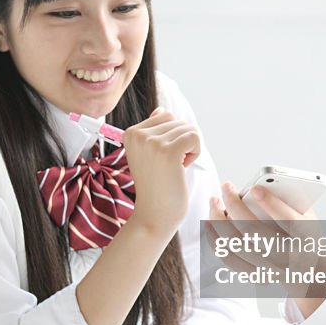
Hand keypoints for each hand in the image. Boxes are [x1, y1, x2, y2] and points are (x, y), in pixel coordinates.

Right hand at [123, 108, 200, 232]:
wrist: (154, 213)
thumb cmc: (155, 185)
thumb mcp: (147, 154)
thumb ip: (153, 132)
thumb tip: (161, 110)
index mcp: (130, 133)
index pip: (165, 116)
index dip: (171, 137)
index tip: (162, 158)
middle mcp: (138, 135)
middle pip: (178, 121)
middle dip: (181, 143)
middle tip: (169, 166)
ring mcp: (152, 142)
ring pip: (189, 129)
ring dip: (188, 149)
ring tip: (174, 168)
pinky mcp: (168, 151)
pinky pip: (195, 137)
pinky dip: (195, 153)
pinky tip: (182, 168)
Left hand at [209, 183, 325, 309]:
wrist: (310, 270)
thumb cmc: (304, 232)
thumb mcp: (307, 214)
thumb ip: (288, 200)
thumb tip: (257, 187)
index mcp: (307, 237)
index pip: (288, 220)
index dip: (271, 204)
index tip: (253, 188)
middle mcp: (289, 256)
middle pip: (254, 232)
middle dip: (235, 206)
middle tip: (226, 186)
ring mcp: (271, 269)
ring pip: (237, 245)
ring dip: (219, 220)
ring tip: (213, 201)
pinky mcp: (257, 276)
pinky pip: (229, 259)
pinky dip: (216, 240)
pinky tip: (209, 222)